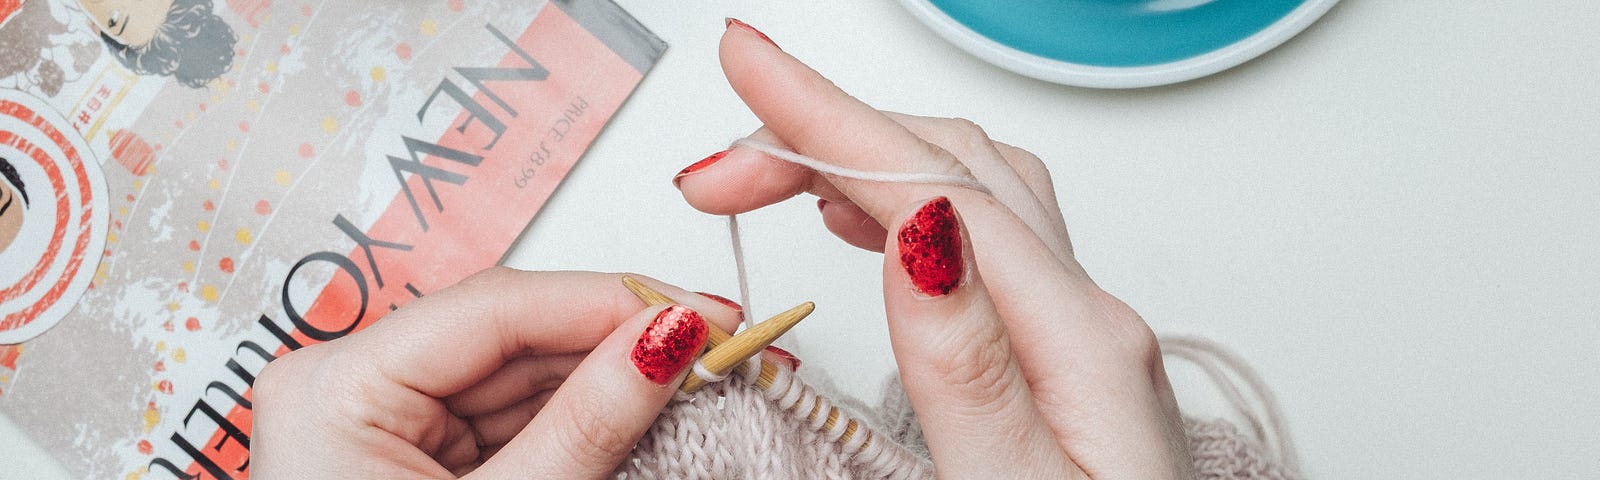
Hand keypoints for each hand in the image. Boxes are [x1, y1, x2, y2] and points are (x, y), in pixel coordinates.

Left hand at [252, 269, 740, 478]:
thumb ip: (587, 423)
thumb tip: (665, 341)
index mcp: (335, 390)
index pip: (494, 308)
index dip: (608, 301)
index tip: (701, 311)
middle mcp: (351, 390)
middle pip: (513, 334)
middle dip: (622, 338)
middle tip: (719, 338)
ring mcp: (386, 421)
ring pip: (523, 372)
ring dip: (613, 375)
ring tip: (699, 371)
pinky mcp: (420, 453)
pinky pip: (514, 414)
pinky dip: (583, 413)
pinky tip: (647, 402)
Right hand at [674, 20, 1194, 477]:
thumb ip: (968, 366)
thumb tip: (924, 226)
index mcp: (1078, 339)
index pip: (936, 185)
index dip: (828, 117)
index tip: (746, 62)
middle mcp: (1088, 315)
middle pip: (950, 164)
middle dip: (824, 130)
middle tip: (714, 163)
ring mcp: (1079, 328)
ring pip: (966, 185)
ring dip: (863, 154)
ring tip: (769, 168)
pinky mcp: (1061, 350)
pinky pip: (980, 230)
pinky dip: (903, 196)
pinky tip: (864, 217)